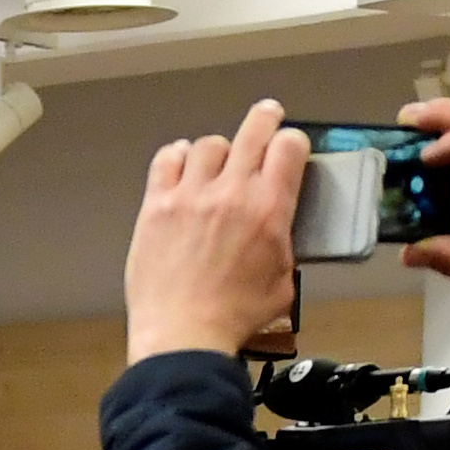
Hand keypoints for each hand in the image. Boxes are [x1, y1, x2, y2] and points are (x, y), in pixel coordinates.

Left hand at [124, 103, 309, 366]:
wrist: (184, 334)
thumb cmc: (234, 316)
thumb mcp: (282, 281)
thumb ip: (284, 245)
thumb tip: (278, 230)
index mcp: (269, 209)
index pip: (289, 147)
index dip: (293, 141)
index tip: (290, 146)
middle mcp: (231, 193)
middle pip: (253, 131)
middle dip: (265, 118)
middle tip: (267, 115)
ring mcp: (190, 196)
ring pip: (208, 144)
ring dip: (217, 150)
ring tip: (217, 162)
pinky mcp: (156, 207)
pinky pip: (166, 161)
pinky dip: (177, 156)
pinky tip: (181, 164)